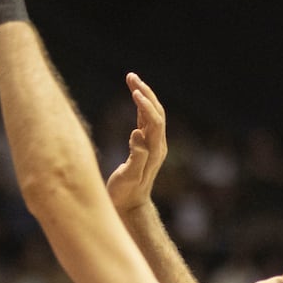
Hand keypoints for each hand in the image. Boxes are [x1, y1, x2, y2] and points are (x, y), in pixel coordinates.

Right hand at [106, 72, 166, 213]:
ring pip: (151, 114)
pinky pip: (145, 120)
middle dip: (145, 93)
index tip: (133, 92)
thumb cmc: (125, 194)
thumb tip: (137, 135)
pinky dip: (140, 106)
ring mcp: (152, 144)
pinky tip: (133, 97)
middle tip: (131, 77)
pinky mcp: (144, 145)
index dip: (145, 106)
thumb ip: (136, 158)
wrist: (129, 206)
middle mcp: (157, 145)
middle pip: (156, 112)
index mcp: (154, 151)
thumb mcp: (128, 178)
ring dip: (143, 95)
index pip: (154, 121)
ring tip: (131, 79)